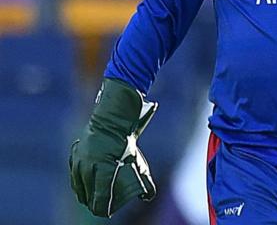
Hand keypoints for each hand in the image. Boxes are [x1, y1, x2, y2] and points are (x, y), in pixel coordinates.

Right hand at [69, 78, 157, 216]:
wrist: (111, 118)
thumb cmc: (125, 141)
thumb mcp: (136, 159)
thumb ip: (144, 179)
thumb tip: (148, 197)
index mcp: (103, 167)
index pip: (101, 195)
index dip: (103, 207)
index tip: (106, 213)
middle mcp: (88, 165)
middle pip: (87, 193)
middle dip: (94, 203)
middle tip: (100, 209)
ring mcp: (79, 160)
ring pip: (78, 184)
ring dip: (83, 194)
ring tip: (90, 202)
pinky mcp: (74, 155)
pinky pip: (73, 174)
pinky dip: (77, 183)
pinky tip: (81, 188)